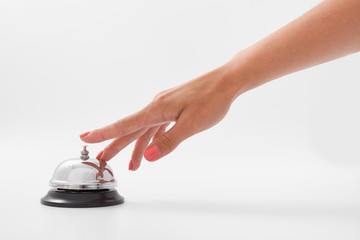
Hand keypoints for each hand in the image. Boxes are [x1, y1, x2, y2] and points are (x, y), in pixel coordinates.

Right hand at [80, 65, 235, 170]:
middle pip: (130, 129)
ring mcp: (165, 106)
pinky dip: (151, 139)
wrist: (226, 81)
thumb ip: (169, 141)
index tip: (85, 138)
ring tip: (132, 165)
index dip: (104, 133)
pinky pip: (157, 126)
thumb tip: (147, 156)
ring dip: (136, 147)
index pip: (125, 124)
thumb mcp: (191, 124)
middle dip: (115, 145)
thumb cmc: (211, 99)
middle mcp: (157, 106)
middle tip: (101, 159)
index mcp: (157, 109)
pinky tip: (150, 147)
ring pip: (144, 130)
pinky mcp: (174, 108)